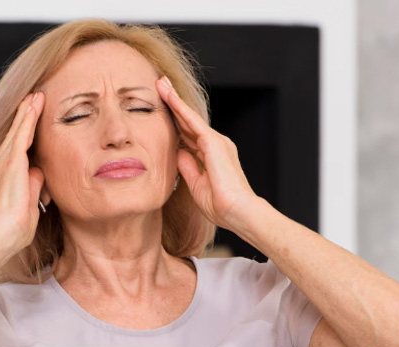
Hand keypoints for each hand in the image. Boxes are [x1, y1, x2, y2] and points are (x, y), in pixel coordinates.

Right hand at [0, 91, 45, 251]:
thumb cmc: (16, 227)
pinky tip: (33, 105)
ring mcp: (2, 163)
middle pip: (14, 136)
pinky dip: (28, 119)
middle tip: (31, 98)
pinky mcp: (11, 162)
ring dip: (27, 112)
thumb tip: (39, 171)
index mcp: (0, 177)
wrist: (3, 234)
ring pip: (17, 132)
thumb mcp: (29, 202)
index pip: (14, 150)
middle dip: (23, 117)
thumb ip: (33, 184)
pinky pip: (21, 135)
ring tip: (35, 96)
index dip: (22, 133)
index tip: (29, 119)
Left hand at [156, 76, 259, 230]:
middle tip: (160, 85)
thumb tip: (177, 152)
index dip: (175, 122)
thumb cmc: (221, 205)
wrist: (238, 212)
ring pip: (189, 117)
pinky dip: (180, 108)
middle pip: (188, 121)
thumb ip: (187, 167)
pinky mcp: (214, 142)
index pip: (188, 135)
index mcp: (211, 156)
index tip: (162, 111)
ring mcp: (216, 141)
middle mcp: (216, 145)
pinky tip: (169, 96)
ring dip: (174, 100)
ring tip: (161, 83)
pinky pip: (192, 121)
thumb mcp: (196, 184)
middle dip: (174, 104)